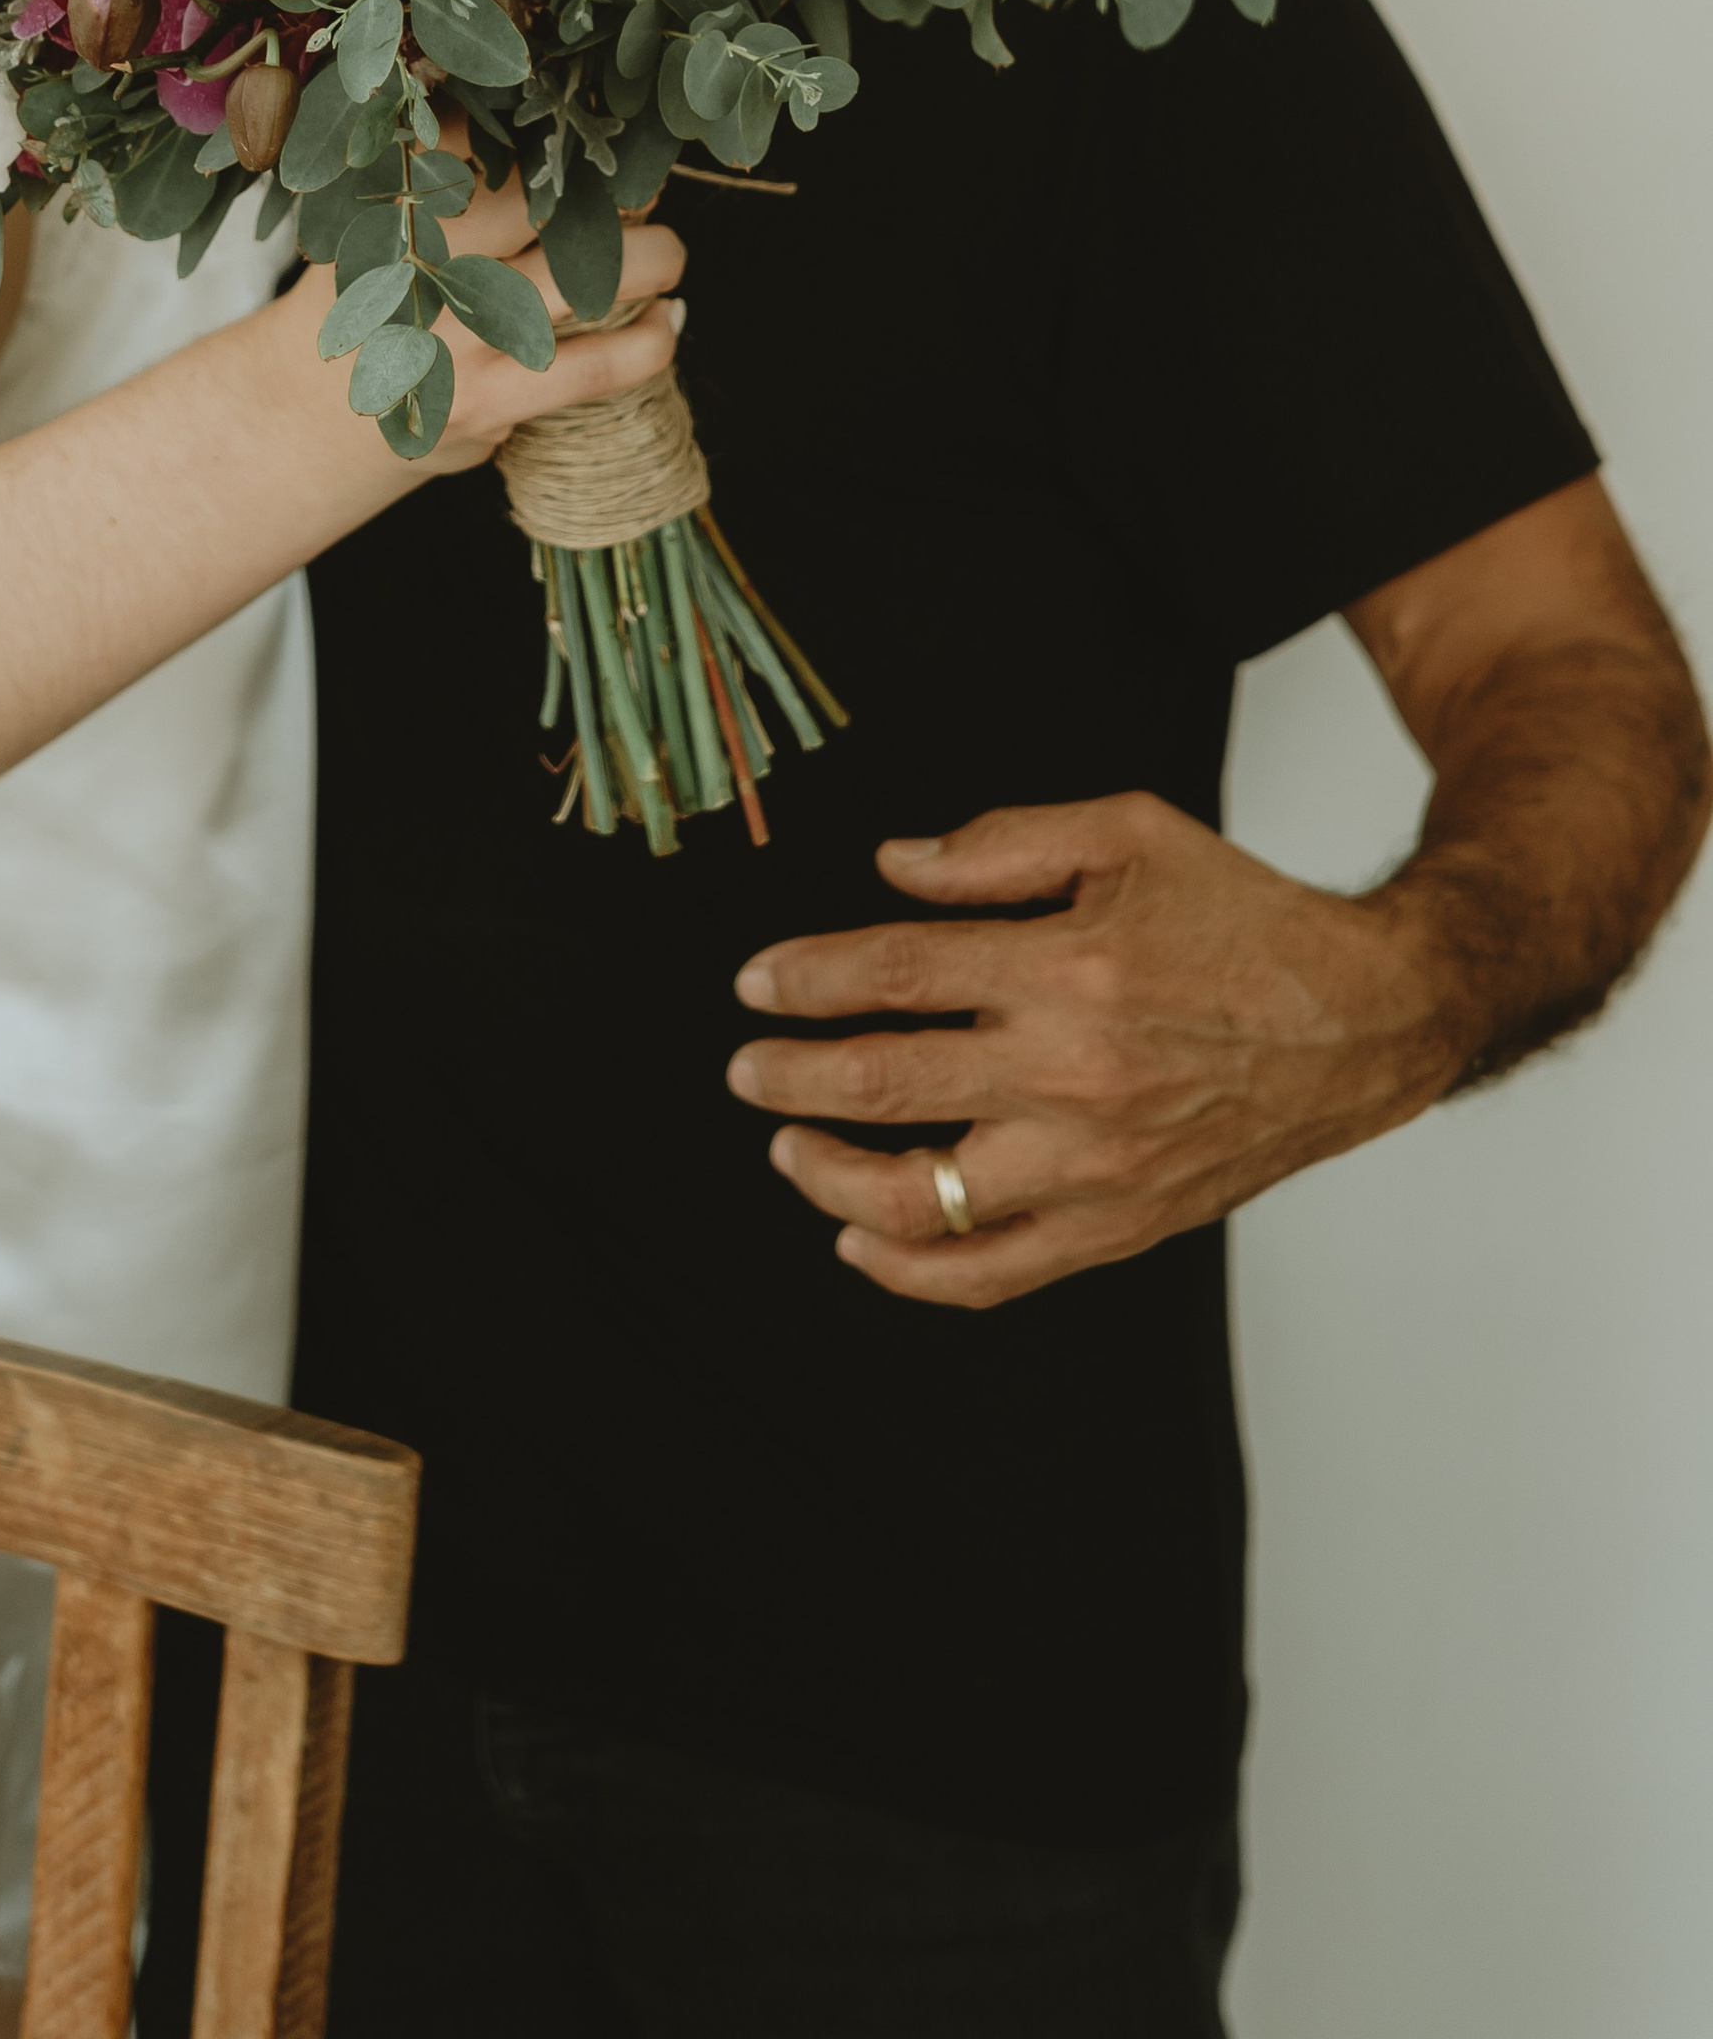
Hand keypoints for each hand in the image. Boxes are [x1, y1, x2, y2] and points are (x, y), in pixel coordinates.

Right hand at [270, 150, 684, 481]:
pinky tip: (666, 319)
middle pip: (546, 199)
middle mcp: (421, 261)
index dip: (540, 127)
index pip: (475, 140)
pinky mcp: (488, 401)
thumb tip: (508, 108)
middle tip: (639, 190)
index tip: (581, 120)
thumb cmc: (358, 314)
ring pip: (590, 278)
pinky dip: (653, 339)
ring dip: (653, 257)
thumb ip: (428, 181)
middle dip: (611, 189)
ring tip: (667, 252)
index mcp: (392, 206)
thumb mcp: (365, 234)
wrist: (300, 427)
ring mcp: (456, 335)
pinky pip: (602, 365)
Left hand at [725, 792, 1460, 1308]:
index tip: (756, 982)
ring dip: (830, 1177)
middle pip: (882, 1086)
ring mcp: (1092, 1167)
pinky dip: (910, 1271)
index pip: (891, 976)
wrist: (1362, 1020)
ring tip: (789, 1146)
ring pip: (920, 1200)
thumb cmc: (1242, 919)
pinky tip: (860, 1240)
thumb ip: (998, 845)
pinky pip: (991, 1275)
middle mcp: (1071, 1076)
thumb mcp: (1127, 833)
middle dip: (789, 1074)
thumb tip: (891, 867)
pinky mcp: (1119, 1228)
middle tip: (745, 1065)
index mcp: (1065, 968)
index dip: (806, 978)